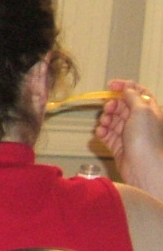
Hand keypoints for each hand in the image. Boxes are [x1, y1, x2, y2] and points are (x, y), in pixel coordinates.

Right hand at [98, 80, 162, 195]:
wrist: (143, 165)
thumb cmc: (146, 138)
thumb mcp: (142, 110)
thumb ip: (133, 96)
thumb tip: (127, 88)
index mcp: (149, 110)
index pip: (138, 93)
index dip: (125, 87)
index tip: (111, 85)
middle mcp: (139, 120)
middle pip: (122, 106)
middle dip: (112, 105)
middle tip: (108, 108)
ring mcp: (128, 133)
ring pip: (113, 120)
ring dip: (105, 119)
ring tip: (104, 123)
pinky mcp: (118, 145)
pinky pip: (107, 134)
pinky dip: (102, 132)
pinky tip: (101, 133)